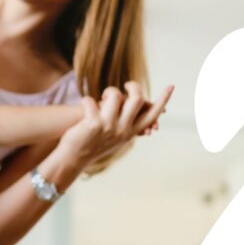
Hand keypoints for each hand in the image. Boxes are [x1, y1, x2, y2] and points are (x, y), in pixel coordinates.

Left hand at [58, 82, 173, 164]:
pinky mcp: (93, 124)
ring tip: (101, 98)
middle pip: (137, 100)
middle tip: (126, 85)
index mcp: (130, 133)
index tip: (171, 86)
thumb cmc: (92, 144)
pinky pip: (92, 100)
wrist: (72, 159)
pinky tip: (84, 105)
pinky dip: (87, 100)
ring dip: (108, 92)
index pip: (151, 115)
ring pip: (116, 96)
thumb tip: (137, 106)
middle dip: (132, 86)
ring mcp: (108, 127)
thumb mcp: (114, 137)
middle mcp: (122, 130)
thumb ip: (125, 124)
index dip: (163, 100)